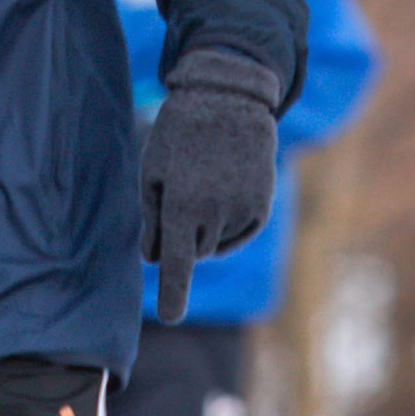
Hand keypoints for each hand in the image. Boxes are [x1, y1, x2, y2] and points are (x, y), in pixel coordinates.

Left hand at [140, 49, 281, 325]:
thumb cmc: (179, 133)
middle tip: (181, 189)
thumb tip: (154, 259)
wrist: (230, 98)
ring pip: (216, 243)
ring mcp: (243, 211)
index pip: (177, 262)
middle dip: (182, 235)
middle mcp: (216, 213)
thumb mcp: (153, 170)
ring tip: (204, 180)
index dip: (173, 293)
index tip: (170, 317)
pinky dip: (227, 224)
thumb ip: (151, 219)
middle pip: (193, 251)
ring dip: (205, 226)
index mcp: (182, 205)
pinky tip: (223, 190)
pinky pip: (239, 233)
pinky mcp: (262, 206)